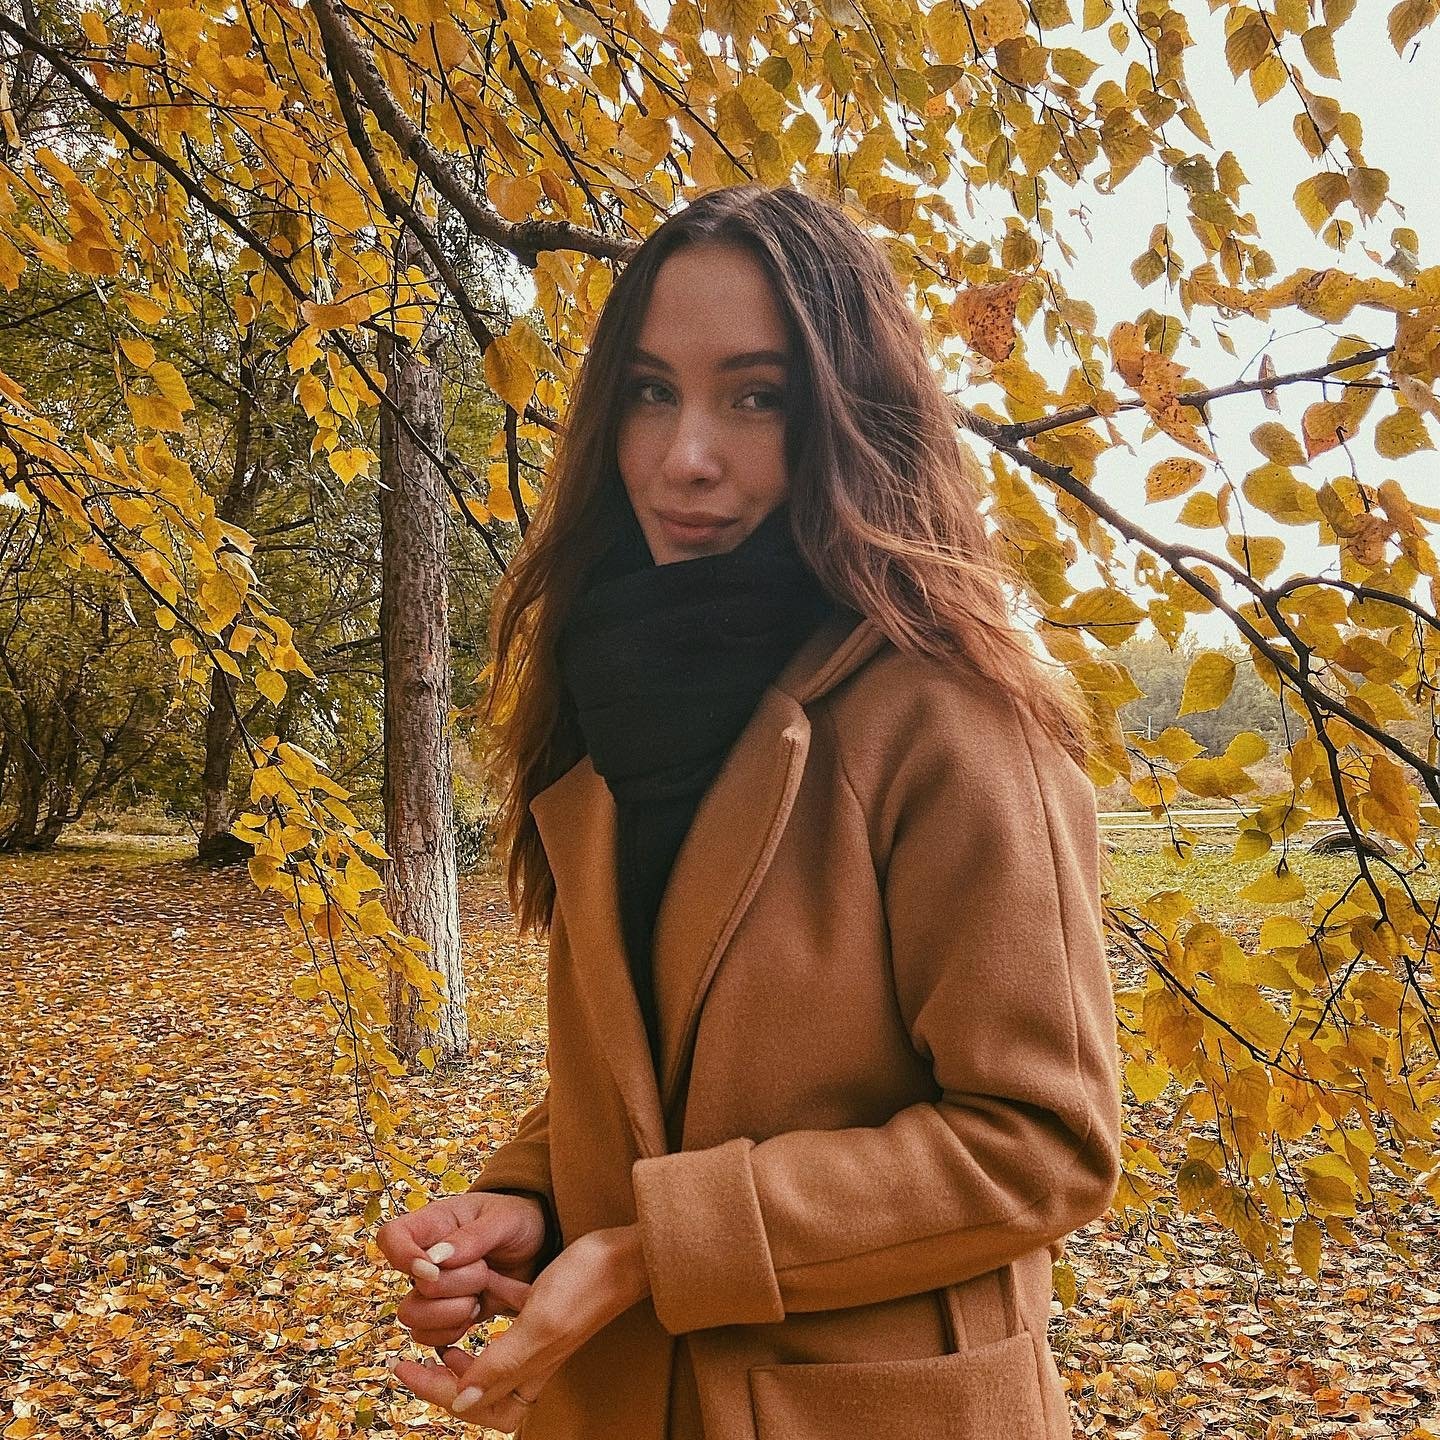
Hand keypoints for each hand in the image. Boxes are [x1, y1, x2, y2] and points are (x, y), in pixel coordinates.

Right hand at [377, 1192, 546, 1349]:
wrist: (536, 1248)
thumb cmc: (516, 1221)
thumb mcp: (503, 1219)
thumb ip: (473, 1237)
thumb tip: (436, 1258)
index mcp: (432, 1225)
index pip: (390, 1237)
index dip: (402, 1257)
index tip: (433, 1269)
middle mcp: (424, 1259)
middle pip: (411, 1288)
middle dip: (453, 1286)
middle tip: (484, 1271)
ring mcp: (431, 1291)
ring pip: (414, 1318)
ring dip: (453, 1312)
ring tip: (480, 1295)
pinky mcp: (443, 1316)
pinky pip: (428, 1338)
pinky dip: (454, 1331)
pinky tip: (477, 1311)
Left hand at [390, 1223, 649, 1432]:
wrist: (626, 1252)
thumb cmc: (587, 1283)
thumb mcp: (540, 1321)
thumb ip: (502, 1362)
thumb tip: (461, 1401)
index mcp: (532, 1372)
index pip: (471, 1401)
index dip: (433, 1390)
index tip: (404, 1367)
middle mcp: (532, 1362)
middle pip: (477, 1393)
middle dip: (440, 1382)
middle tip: (411, 1361)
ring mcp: (537, 1336)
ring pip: (488, 1363)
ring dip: (459, 1357)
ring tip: (439, 1339)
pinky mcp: (541, 1311)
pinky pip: (503, 1327)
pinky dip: (482, 1319)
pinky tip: (471, 1297)